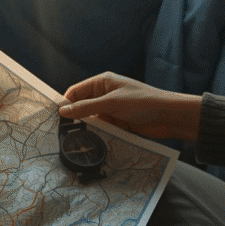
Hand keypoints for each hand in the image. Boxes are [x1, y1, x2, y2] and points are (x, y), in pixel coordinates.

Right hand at [60, 72, 201, 141]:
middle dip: (73, 118)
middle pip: (81, 106)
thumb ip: (86, 107)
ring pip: (90, 119)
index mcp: (102, 83)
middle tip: (61, 133)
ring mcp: (111, 110)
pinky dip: (95, 134)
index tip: (55, 118)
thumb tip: (62, 111)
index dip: (65, 103)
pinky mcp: (117, 123)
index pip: (76, 91)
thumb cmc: (142, 103)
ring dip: (84, 128)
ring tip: (72, 140)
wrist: (169, 116)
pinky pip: (101, 129)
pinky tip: (88, 143)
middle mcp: (104, 95)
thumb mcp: (112, 103)